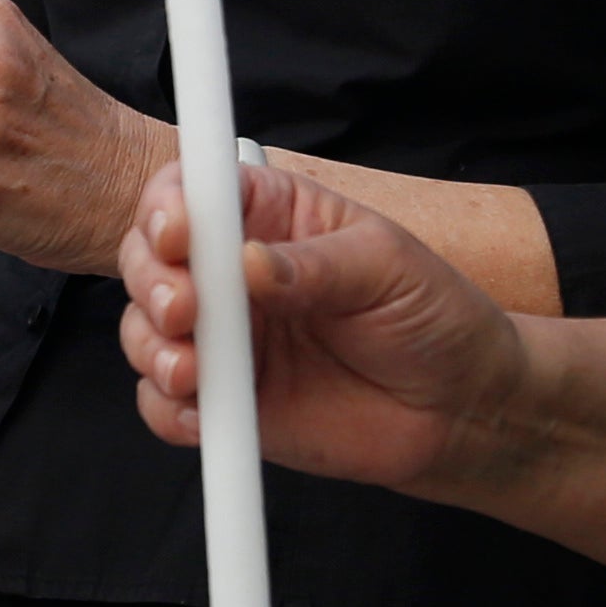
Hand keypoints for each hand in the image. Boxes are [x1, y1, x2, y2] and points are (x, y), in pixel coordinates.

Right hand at [115, 149, 531, 492]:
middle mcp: (232, 273)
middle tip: (185, 311)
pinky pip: (165, 405)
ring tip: (191, 373)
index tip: (178, 234)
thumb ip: (316, 265)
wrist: (460, 410)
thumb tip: (248, 263)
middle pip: (150, 259)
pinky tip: (200, 416)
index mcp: (271, 216)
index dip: (169, 205)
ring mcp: (226, 340)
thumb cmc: (434, 317)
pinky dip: (167, 411)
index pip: (194, 190)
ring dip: (151, 348)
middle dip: (152, 281)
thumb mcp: (388, 267)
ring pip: (145, 331)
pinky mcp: (226, 403)